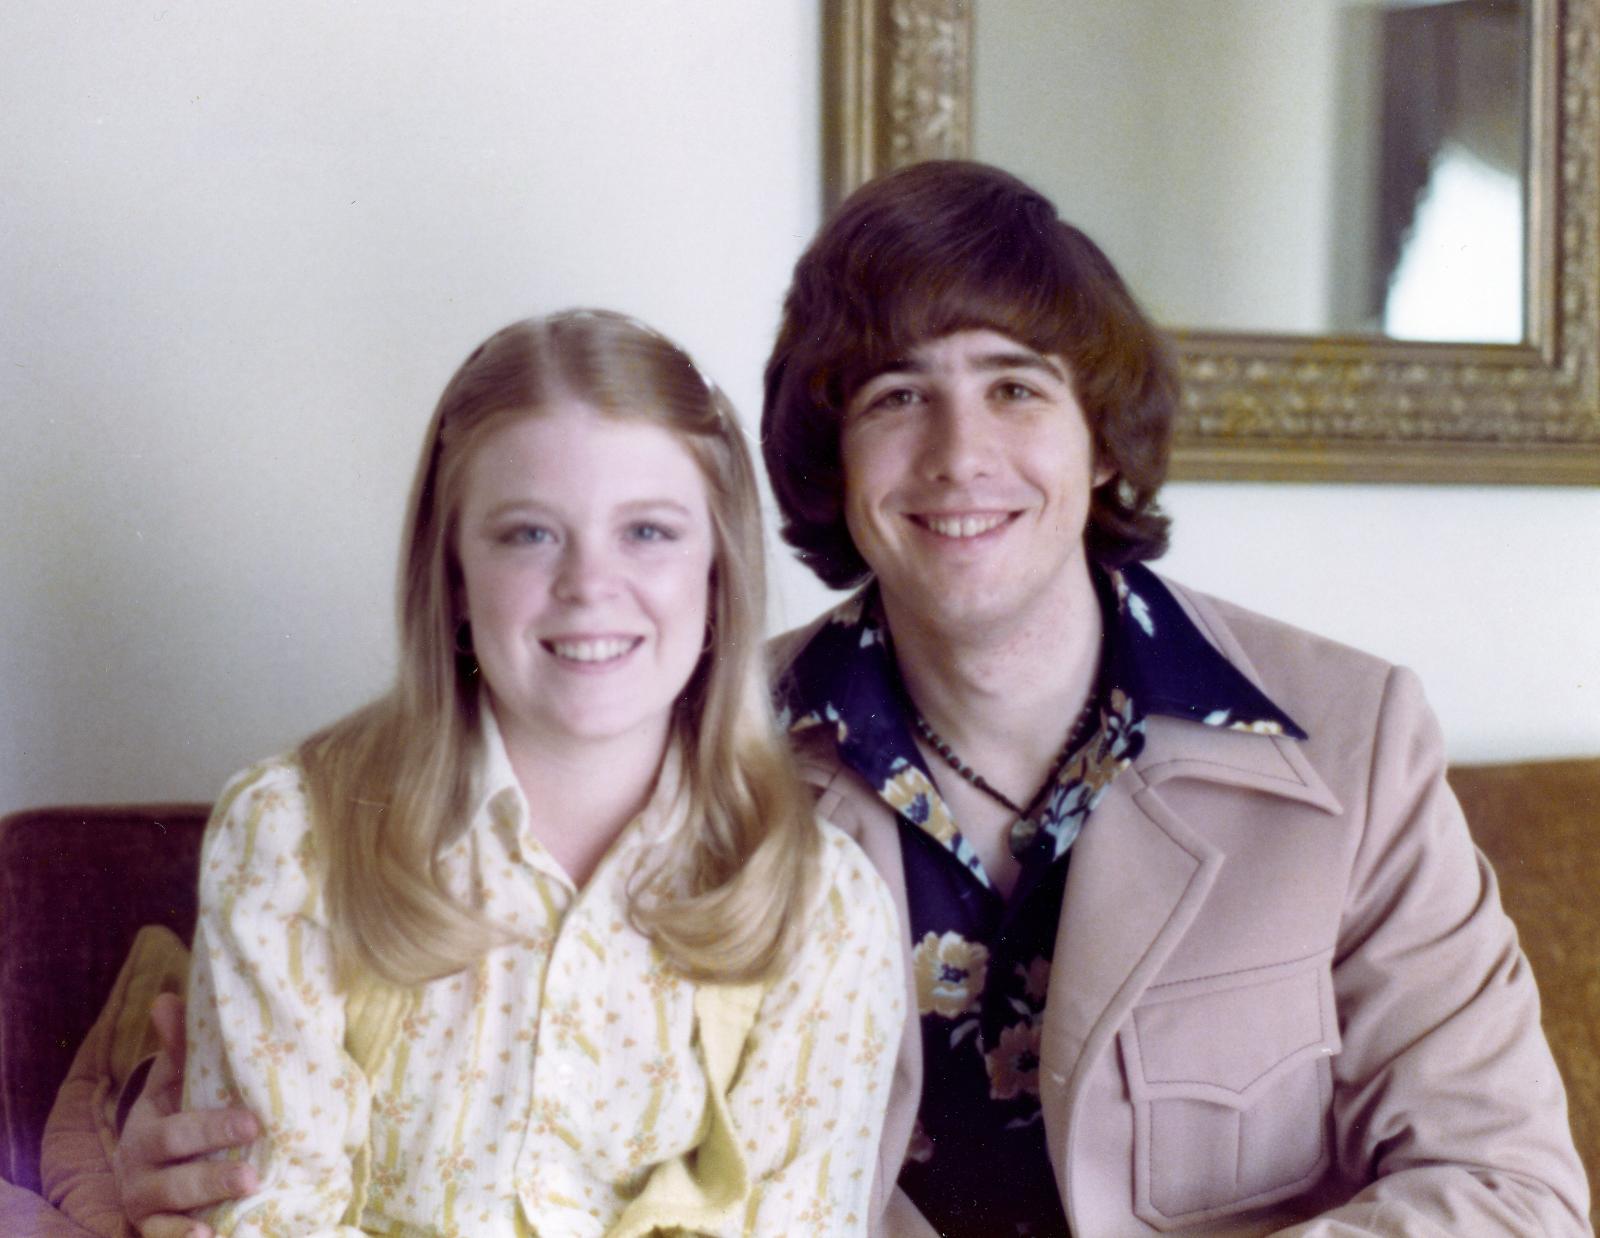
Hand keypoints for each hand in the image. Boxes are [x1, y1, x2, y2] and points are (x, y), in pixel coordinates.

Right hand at [114, 993, 260, 1237]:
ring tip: (244, 1197)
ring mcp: (143, 1202)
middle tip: (254, 1172)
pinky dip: (182, 1237)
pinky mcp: (150, 1228)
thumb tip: (166, 998)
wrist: (149, 1166)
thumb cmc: (175, 1113)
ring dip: (207, 1201)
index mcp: (148, 1125)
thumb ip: (178, 1046)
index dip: (214, 1126)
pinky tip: (211, 1236)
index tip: (255, 1122)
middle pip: (177, 1172)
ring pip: (172, 1205)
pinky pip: (161, 1237)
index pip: (178, 1128)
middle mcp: (139, 1165)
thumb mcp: (173, 1082)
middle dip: (214, 1170)